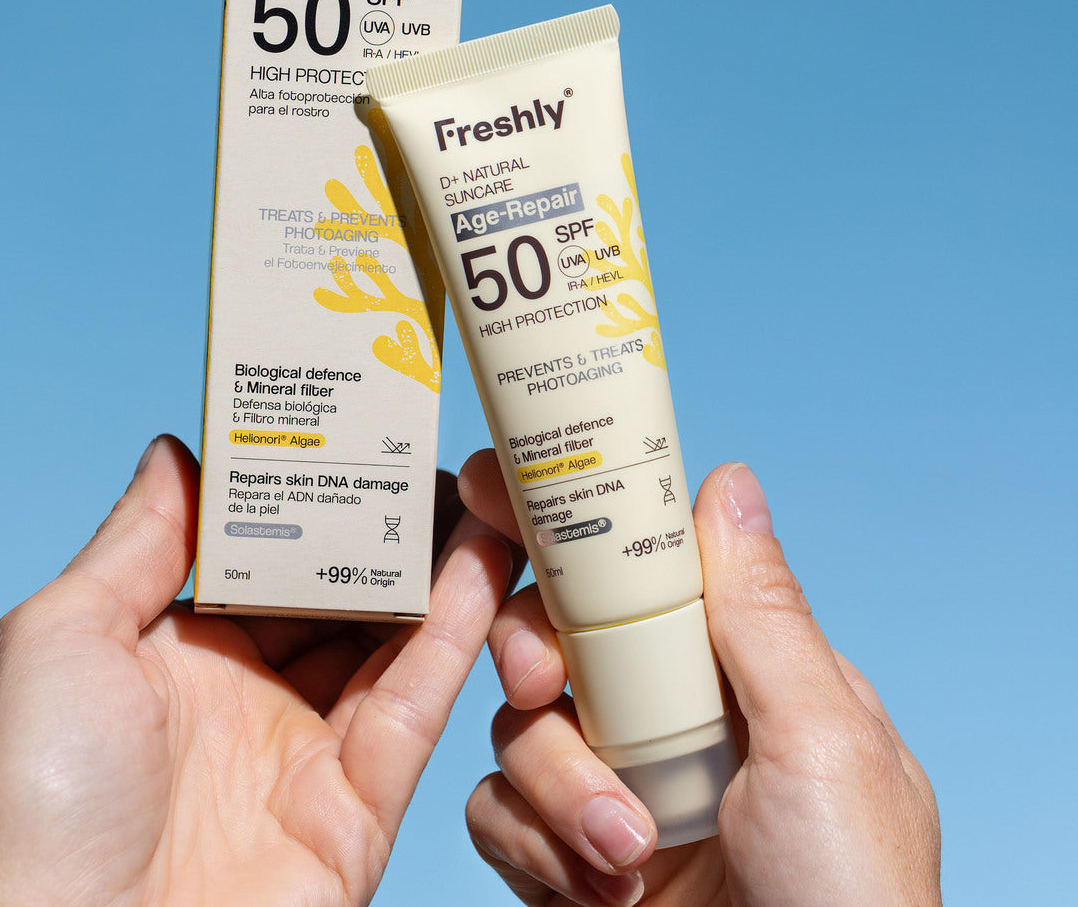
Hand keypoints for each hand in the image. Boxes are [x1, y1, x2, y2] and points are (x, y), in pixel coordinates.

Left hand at [0, 435, 510, 906]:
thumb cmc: (43, 809)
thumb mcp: (60, 641)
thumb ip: (135, 542)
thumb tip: (178, 448)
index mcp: (174, 655)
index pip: (260, 554)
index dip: (307, 494)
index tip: (350, 431)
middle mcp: (247, 696)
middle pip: (337, 592)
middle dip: (384, 527)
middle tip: (432, 456)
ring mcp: (307, 750)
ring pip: (392, 639)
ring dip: (435, 569)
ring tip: (478, 495)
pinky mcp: (360, 804)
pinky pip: (416, 702)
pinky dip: (454, 633)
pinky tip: (479, 567)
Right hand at [460, 452, 940, 906]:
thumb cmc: (851, 901)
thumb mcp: (825, 743)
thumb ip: (762, 616)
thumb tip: (728, 482)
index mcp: (734, 671)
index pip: (642, 571)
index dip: (570, 530)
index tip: (502, 494)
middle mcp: (666, 719)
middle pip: (553, 633)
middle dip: (531, 650)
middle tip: (539, 684)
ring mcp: (613, 787)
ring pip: (516, 725)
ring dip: (557, 785)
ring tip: (627, 851)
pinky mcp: (565, 856)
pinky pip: (494, 809)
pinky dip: (533, 846)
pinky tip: (601, 891)